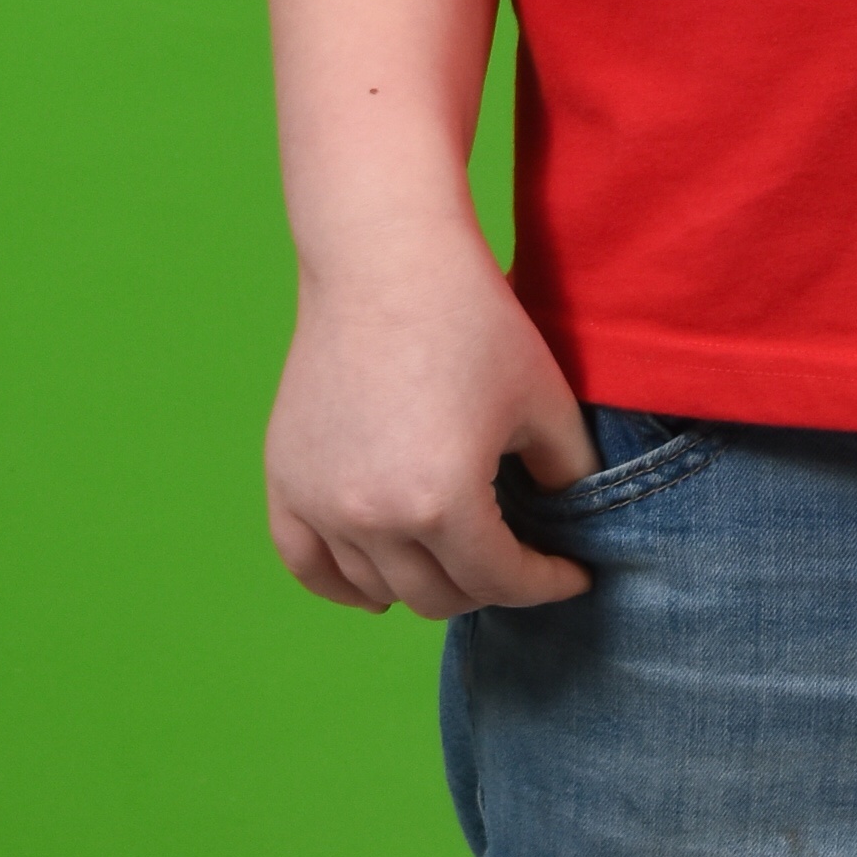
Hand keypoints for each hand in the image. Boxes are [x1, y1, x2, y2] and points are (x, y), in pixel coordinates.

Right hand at [266, 228, 598, 616]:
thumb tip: (569, 514)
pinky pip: (306, 564)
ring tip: (457, 563)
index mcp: (443, 501)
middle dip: (489, 585)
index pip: (500, 580)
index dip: (545, 583)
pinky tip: (377, 585)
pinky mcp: (285, 477)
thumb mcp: (544, 399)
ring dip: (423, 584)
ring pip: (376, 586)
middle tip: (516, 560)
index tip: (572, 575)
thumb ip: (568, 471)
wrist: (386, 261)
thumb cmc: (471, 320)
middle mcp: (373, 516)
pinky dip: (342, 585)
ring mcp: (320, 500)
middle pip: (438, 595)